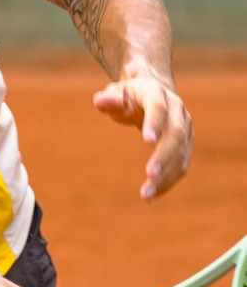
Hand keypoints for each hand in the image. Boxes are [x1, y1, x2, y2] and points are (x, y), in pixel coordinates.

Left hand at [92, 75, 192, 198]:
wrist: (154, 95)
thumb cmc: (129, 97)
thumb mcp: (116, 94)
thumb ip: (110, 100)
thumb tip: (99, 100)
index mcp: (156, 92)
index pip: (158, 107)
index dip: (154, 123)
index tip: (147, 142)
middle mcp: (176, 109)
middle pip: (176, 133)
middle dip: (164, 155)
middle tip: (150, 174)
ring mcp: (185, 127)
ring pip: (182, 152)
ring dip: (167, 174)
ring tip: (147, 193)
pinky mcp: (187, 143)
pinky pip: (182, 164)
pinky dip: (169, 180)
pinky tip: (153, 194)